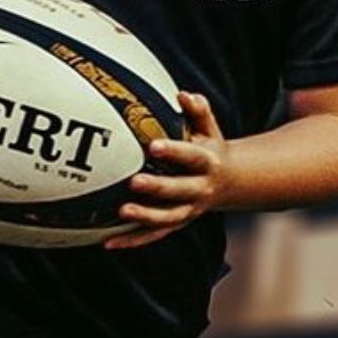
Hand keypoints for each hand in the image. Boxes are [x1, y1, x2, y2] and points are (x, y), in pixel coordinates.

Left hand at [105, 91, 231, 249]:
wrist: (228, 182)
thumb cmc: (209, 147)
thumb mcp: (209, 129)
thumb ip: (198, 110)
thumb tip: (183, 94)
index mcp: (208, 163)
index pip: (192, 157)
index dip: (174, 152)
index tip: (153, 145)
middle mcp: (200, 189)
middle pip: (179, 191)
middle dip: (157, 187)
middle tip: (134, 182)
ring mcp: (188, 210)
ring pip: (168, 218)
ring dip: (145, 217)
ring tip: (122, 211)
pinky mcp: (176, 224)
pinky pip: (153, 235)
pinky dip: (132, 240)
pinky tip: (108, 243)